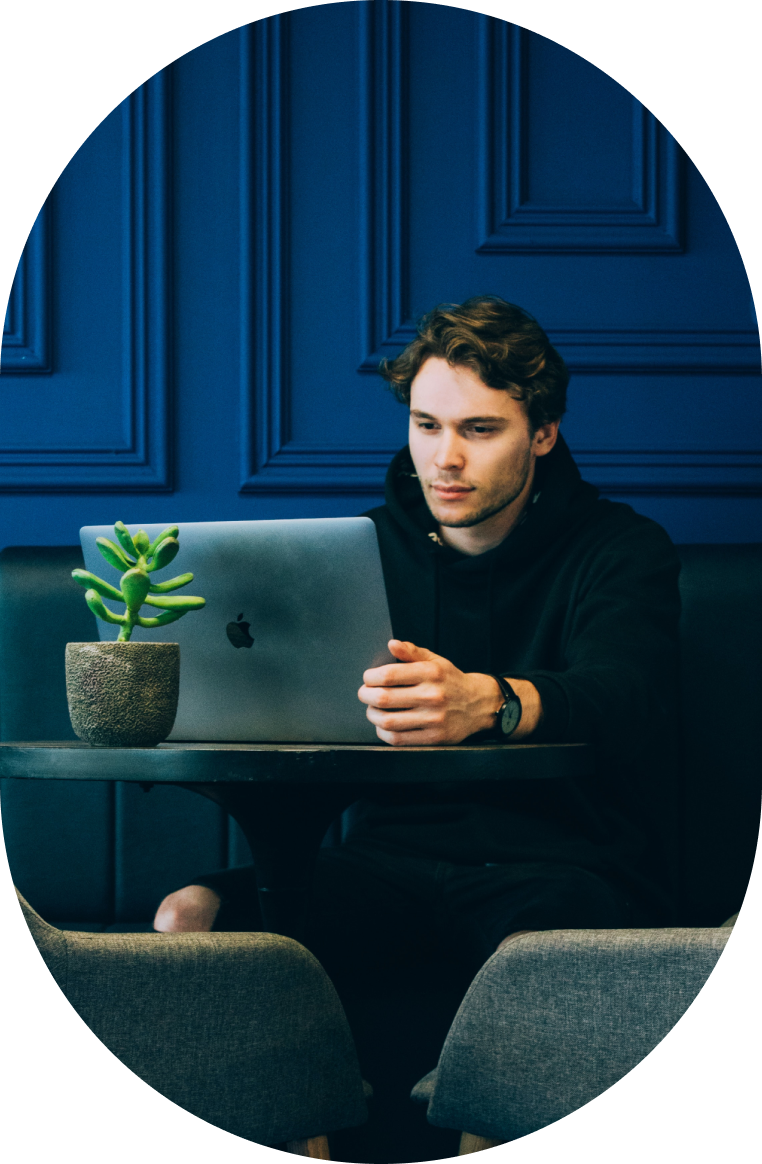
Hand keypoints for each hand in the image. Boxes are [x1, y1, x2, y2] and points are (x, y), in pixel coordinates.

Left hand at [358, 640, 502, 745]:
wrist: (479, 704)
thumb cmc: (452, 682)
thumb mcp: (435, 661)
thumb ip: (412, 652)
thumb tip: (392, 644)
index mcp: (430, 673)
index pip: (388, 675)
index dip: (370, 677)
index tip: (368, 678)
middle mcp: (432, 695)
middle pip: (384, 698)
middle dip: (366, 696)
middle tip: (365, 694)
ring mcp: (433, 719)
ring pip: (388, 721)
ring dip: (372, 715)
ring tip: (373, 710)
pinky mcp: (434, 738)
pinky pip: (399, 739)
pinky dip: (384, 732)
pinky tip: (384, 725)